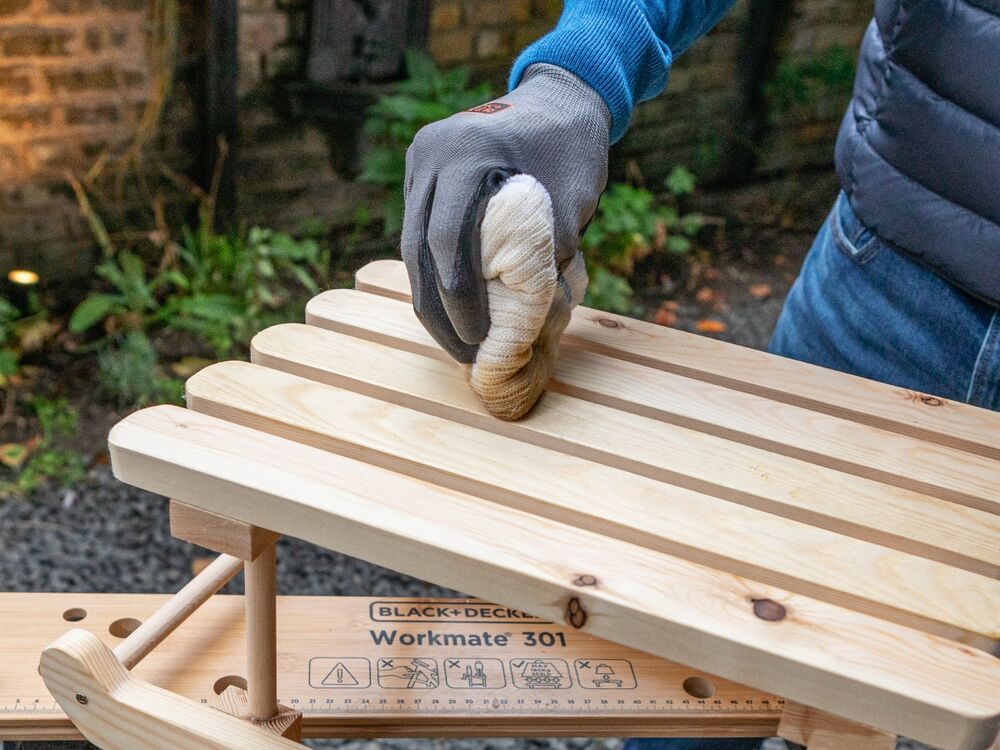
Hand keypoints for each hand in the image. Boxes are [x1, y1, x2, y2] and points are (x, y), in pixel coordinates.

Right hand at [401, 64, 609, 361]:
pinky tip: (452, 308)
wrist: (560, 99)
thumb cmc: (573, 148)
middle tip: (462, 354)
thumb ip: (544, 255)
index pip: (446, 240)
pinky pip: (419, 232)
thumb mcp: (571, 202)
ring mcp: (420, 161)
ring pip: (411, 245)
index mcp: (466, 153)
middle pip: (417, 248)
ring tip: (456, 341)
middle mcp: (430, 154)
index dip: (458, 298)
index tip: (478, 338)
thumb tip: (519, 324)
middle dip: (438, 309)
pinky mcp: (421, 173)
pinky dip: (434, 272)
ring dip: (431, 296)